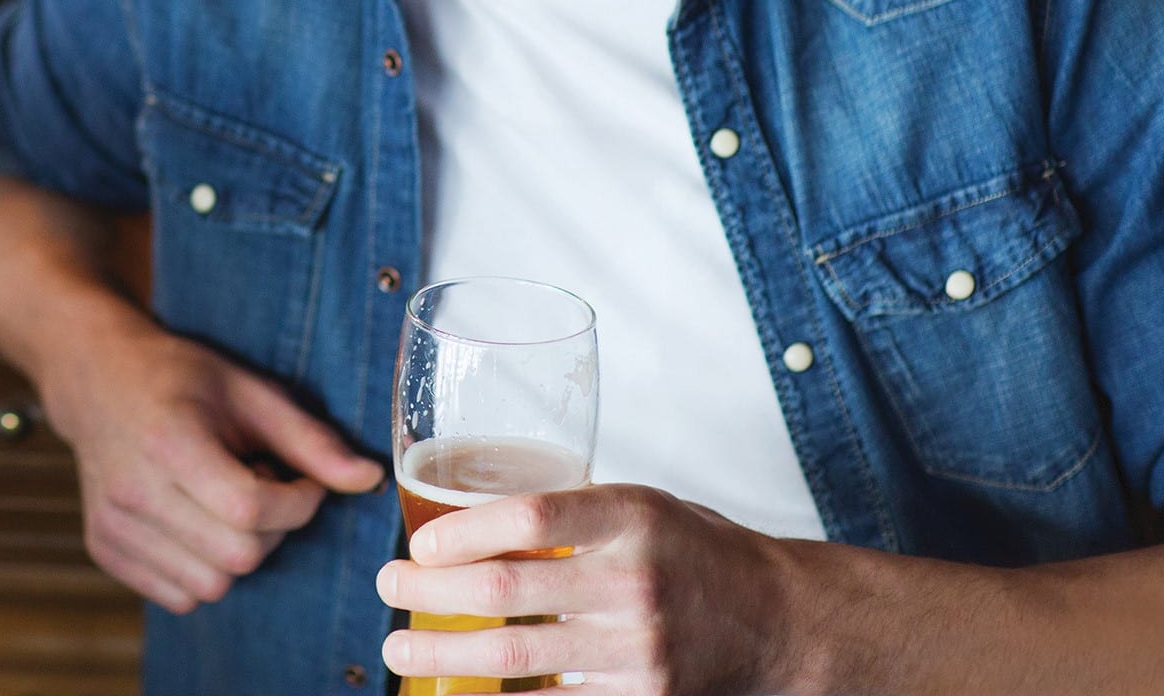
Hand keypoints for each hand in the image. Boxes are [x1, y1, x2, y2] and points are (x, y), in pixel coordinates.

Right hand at [44, 321, 384, 614]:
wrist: (96, 378)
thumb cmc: (179, 378)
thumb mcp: (248, 391)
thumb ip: (309, 439)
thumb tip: (369, 479)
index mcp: (169, 442)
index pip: (250, 510)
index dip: (296, 504)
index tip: (302, 482)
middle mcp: (133, 490)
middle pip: (237, 555)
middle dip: (272, 531)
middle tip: (263, 487)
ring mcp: (113, 524)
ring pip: (211, 584)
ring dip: (238, 553)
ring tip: (225, 503)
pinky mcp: (103, 547)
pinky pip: (179, 596)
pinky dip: (203, 571)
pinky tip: (198, 523)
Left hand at [376, 483, 793, 695]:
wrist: (775, 619)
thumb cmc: (689, 551)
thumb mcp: (637, 506)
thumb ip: (567, 512)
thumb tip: (462, 517)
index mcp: (630, 516)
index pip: (529, 518)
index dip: (462, 531)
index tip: (418, 541)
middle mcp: (634, 581)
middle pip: (506, 590)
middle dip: (429, 591)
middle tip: (389, 585)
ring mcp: (639, 649)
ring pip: (516, 657)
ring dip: (442, 654)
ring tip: (398, 647)